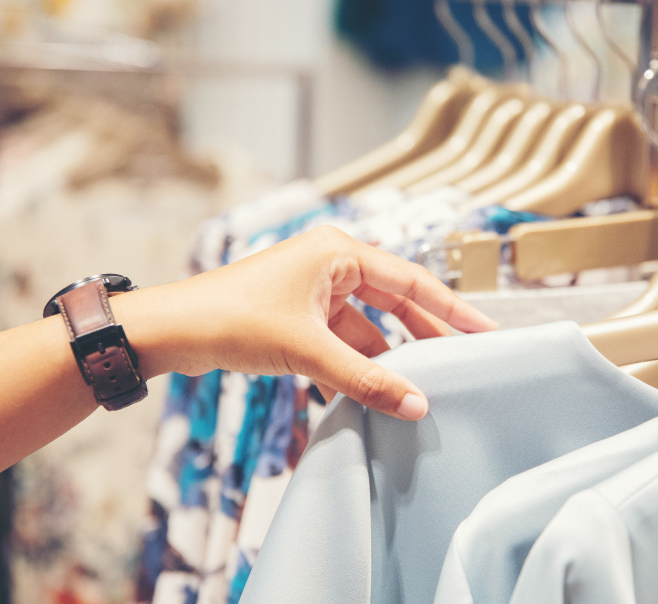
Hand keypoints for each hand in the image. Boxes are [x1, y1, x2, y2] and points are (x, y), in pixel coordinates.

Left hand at [121, 226, 497, 419]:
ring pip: (365, 329)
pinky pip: (339, 343)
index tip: (485, 329)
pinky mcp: (297, 318)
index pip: (412, 280)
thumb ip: (364, 378)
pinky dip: (353, 367)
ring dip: (383, 360)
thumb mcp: (308, 351)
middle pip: (393, 304)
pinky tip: (365, 397)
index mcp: (339, 252)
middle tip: (460, 363)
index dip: (452, 308)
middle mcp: (330, 265)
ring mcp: (313, 292)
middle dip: (423, 336)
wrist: (173, 331)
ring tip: (414, 391)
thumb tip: (415, 404)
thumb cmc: (233, 318)